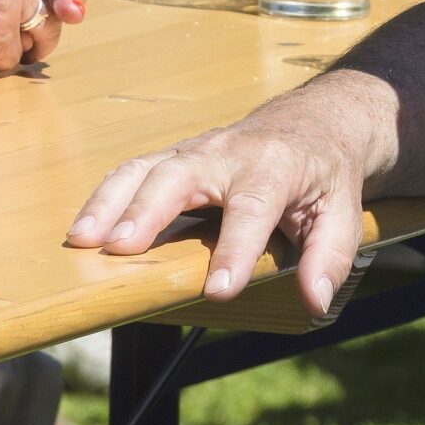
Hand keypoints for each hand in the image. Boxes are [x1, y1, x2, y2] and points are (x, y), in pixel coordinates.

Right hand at [69, 99, 369, 311]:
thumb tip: (315, 301)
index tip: (217, 291)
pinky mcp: (175, 157)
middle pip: (182, 176)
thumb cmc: (325, 176)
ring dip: (111, 202)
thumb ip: (328, 258)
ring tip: (82, 241)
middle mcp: (230, 153)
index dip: (234, 251)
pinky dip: (105, 197)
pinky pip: (134, 172)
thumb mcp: (343, 215)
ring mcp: (197, 151)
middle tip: (120, 251)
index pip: (253, 209)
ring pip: (147, 169)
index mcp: (276, 167)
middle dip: (149, 212)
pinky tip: (84, 230)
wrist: (314, 123)